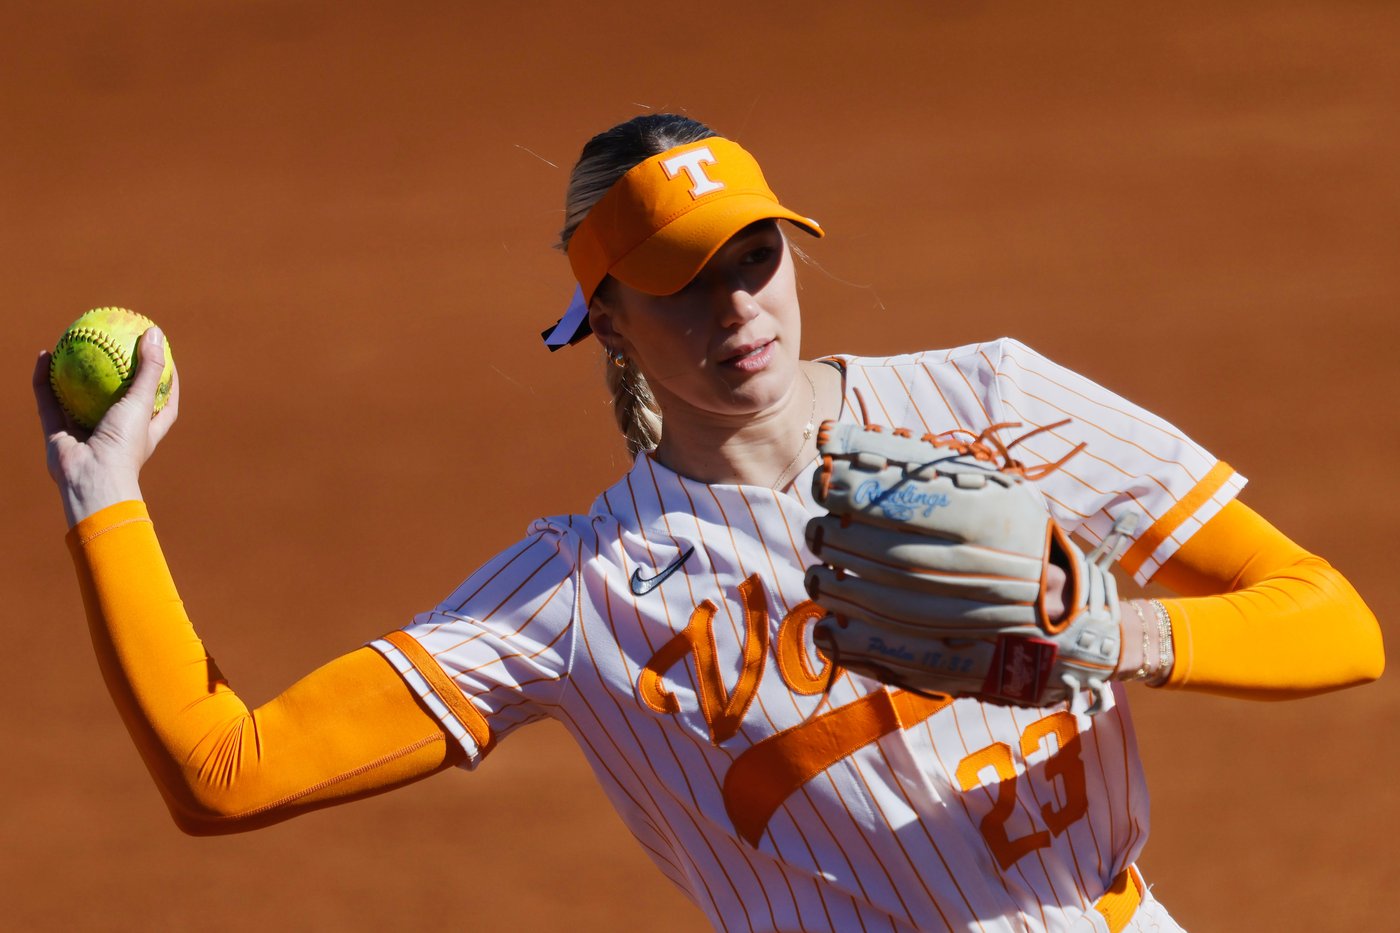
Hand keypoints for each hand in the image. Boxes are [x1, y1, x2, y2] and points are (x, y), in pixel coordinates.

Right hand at [34, 327, 179, 526]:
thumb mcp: (143, 403)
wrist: (89, 479)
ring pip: (78, 397)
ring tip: (73, 344)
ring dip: (74, 373)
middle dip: (116, 375)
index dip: (167, 381)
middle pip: (119, 398)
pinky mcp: (59, 433)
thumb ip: (150, 370)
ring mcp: (86, 432)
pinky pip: (49, 400)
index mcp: (145, 430)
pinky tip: (44, 355)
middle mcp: (116, 431)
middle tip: (114, 344)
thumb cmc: (124, 444)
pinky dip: (45, 379)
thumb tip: (155, 333)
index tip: (166, 358)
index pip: (164, 403)